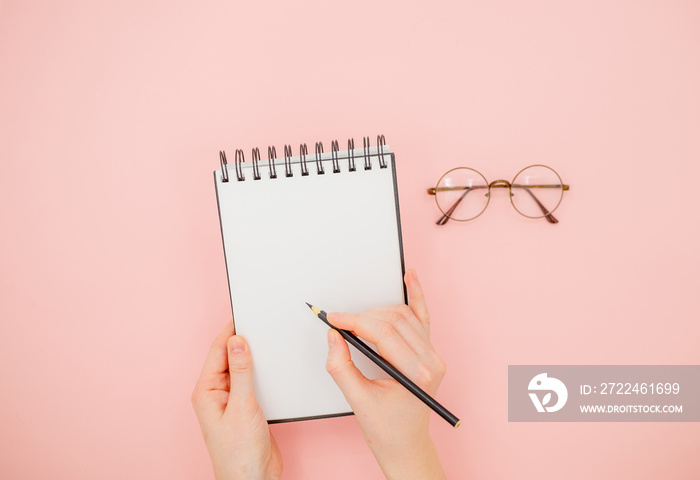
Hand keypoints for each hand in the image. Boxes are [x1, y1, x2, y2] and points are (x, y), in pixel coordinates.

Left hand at [191, 323, 282, 479]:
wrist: (254, 479)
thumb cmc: (239, 453)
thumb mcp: (243, 406)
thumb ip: (242, 371)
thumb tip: (238, 340)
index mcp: (207, 391)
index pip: (218, 351)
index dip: (231, 330)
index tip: (245, 314)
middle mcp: (217, 394)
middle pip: (230, 357)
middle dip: (245, 341)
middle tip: (261, 324)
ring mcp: (233, 400)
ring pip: (243, 369)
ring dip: (255, 357)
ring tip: (269, 342)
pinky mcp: (248, 407)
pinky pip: (254, 381)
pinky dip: (263, 372)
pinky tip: (274, 367)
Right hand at [325, 269, 446, 479]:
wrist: (406, 444)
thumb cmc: (387, 429)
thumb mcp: (359, 400)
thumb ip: (342, 367)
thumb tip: (334, 337)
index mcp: (417, 373)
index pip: (384, 333)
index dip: (354, 322)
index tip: (333, 319)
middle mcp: (431, 360)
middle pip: (393, 320)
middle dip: (362, 317)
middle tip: (338, 321)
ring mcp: (432, 354)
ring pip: (403, 315)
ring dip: (377, 311)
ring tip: (354, 319)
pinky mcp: (428, 351)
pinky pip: (422, 316)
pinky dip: (416, 295)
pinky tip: (411, 276)